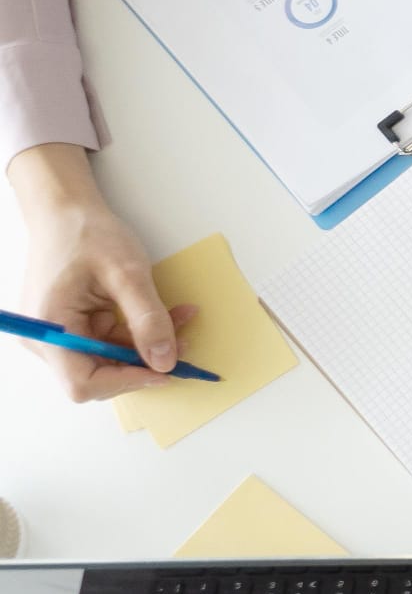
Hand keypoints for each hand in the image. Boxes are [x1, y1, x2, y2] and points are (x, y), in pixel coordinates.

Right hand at [8, 142, 189, 398]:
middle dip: (143, 360)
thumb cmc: (87, 233)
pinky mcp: (72, 326)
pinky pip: (108, 341)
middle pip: (97, 374)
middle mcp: (46, 338)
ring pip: (108, 359)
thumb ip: (148, 320)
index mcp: (49, 325)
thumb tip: (165, 362)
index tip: (166, 369)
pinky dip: (138, 332)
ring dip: (147, 344)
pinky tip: (166, 315)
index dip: (126, 381)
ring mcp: (57, 334)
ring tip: (181, 320)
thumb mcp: (127, 273)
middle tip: (183, 344)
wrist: (66, 211)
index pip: (82, 381)